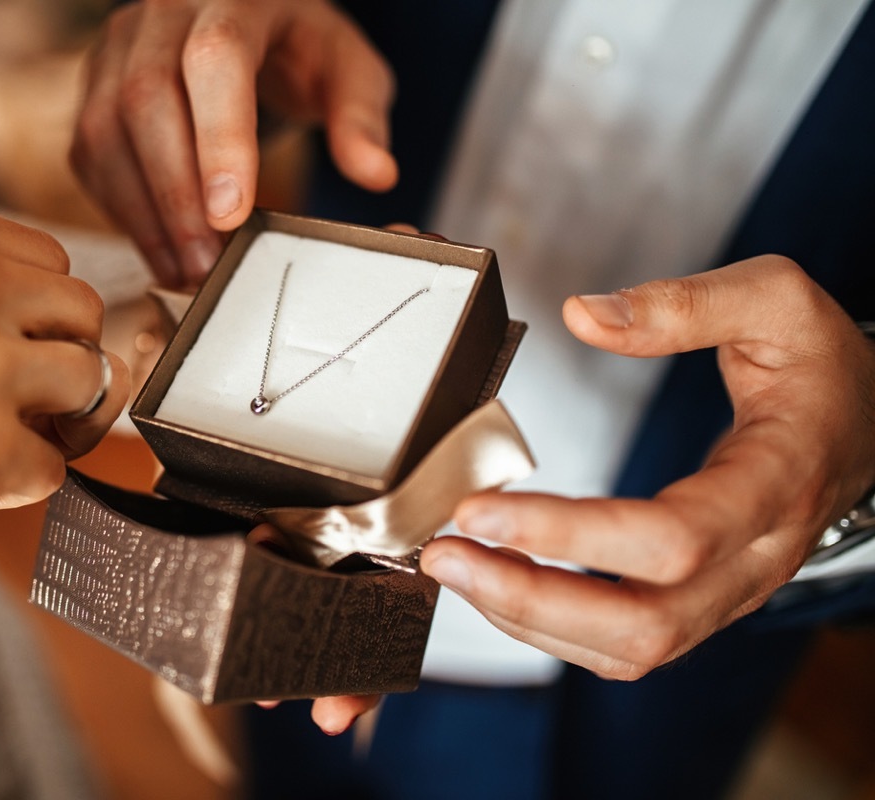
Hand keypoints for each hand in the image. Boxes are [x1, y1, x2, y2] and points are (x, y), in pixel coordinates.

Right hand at [0, 188, 128, 509]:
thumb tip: (51, 316)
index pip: (51, 262)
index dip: (35, 314)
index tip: (2, 342)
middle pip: (83, 314)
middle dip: (57, 357)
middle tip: (14, 394)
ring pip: (91, 382)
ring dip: (57, 417)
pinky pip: (57, 465)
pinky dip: (21, 480)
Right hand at [72, 0, 396, 286]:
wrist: (247, 22)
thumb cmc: (299, 51)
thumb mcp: (347, 70)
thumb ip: (360, 117)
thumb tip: (377, 173)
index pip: (215, 57)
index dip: (218, 138)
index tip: (231, 215)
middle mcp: (162, 15)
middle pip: (146, 99)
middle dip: (176, 196)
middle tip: (207, 266)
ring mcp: (117, 48)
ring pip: (104, 131)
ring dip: (143, 212)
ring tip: (185, 271)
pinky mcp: (93, 88)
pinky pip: (90, 154)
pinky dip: (121, 210)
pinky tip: (160, 249)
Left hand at [418, 256, 874, 679]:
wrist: (866, 426)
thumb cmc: (819, 365)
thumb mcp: (775, 301)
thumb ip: (683, 304)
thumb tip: (582, 315)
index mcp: (777, 483)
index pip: (670, 539)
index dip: (569, 534)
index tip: (480, 507)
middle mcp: (755, 559)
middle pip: (643, 623)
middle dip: (529, 598)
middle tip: (443, 553)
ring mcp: (729, 593)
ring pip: (629, 649)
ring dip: (528, 618)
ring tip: (452, 567)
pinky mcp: (700, 603)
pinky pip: (622, 643)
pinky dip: (550, 624)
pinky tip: (497, 582)